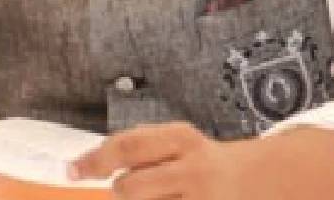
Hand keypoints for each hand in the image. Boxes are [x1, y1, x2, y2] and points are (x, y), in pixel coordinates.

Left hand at [69, 122, 258, 199]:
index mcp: (182, 138)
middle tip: (126, 187)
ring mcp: (201, 198)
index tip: (72, 170)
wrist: (261, 178)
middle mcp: (193, 168)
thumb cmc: (207, 162)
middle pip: (130, 186)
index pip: (128, 147)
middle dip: (121, 190)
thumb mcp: (179, 144)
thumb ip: (143, 150)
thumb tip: (91, 166)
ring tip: (163, 194)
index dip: (94, 160)